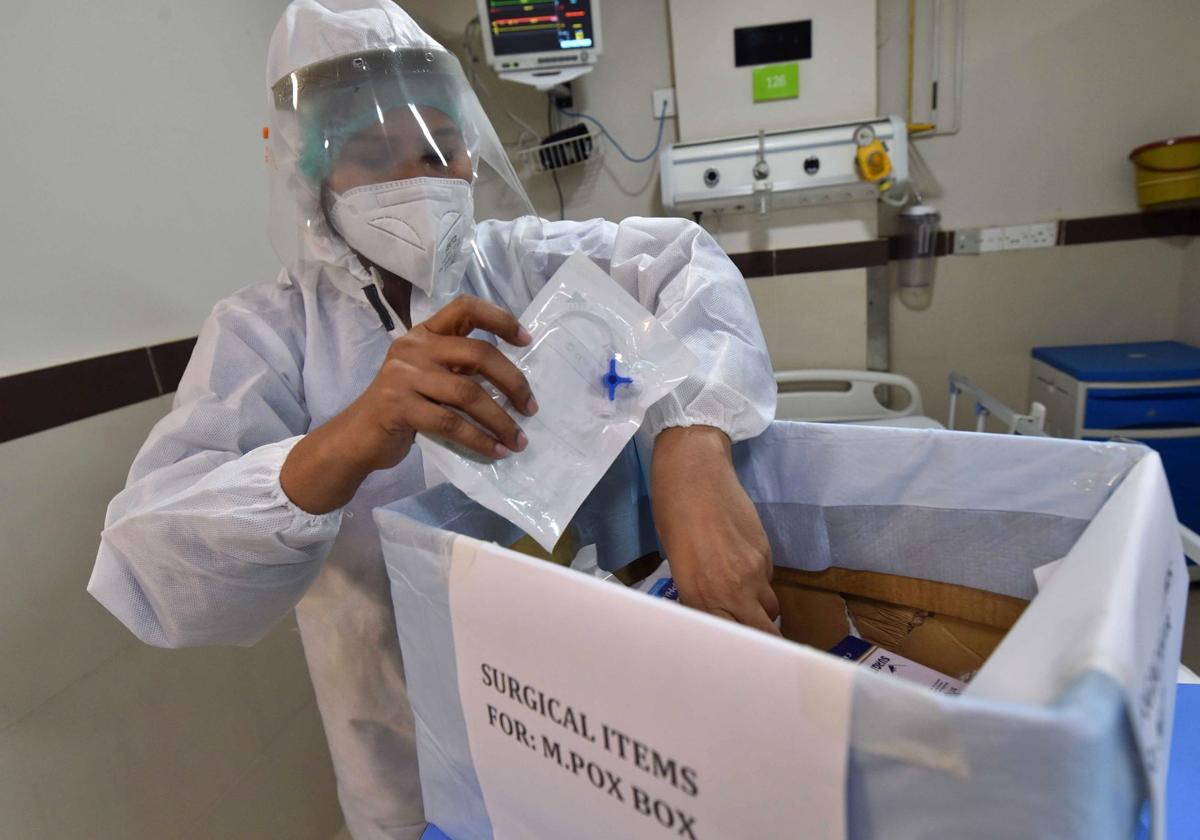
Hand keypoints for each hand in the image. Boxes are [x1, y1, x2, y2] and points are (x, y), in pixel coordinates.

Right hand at [281, 296, 537, 512]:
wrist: (357, 438)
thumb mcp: (429, 378)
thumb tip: (514, 383)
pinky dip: (479, 440)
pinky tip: (496, 451)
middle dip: (513, 382)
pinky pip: (451, 423)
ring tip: (518, 440)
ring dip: (500, 420)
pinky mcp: (398, 407)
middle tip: (530, 408)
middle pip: (478, 354)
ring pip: (468, 394)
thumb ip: (458, 369)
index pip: (465, 308)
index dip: (500, 319)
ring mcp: (403, 376)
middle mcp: (414, 347)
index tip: (526, 341)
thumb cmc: (403, 407)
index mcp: (424, 333)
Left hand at [650, 427, 779, 635]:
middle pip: (762, 633)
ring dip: (761, 610)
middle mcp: (730, 591)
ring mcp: (753, 572)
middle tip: (756, 640)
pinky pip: (769, 579)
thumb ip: (699, 593)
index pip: (729, 639)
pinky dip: (761, 581)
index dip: (736, 649)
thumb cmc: (673, 516)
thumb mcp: (678, 562)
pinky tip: (745, 564)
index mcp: (699, 596)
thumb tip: (713, 612)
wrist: (695, 474)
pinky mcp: (766, 553)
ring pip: (770, 608)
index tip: (736, 654)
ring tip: (747, 598)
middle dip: (762, 639)